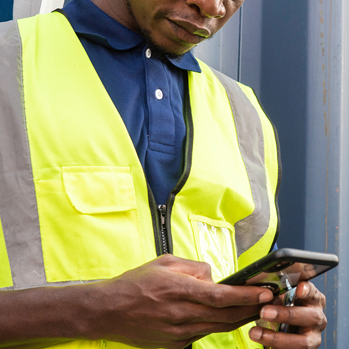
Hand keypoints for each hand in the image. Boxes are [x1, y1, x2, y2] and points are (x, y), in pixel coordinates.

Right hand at [85, 254, 273, 348]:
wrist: (110, 310)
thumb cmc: (137, 282)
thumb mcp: (165, 262)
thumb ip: (194, 267)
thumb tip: (214, 276)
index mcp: (178, 289)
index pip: (221, 295)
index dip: (246, 295)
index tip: (265, 291)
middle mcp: (181, 314)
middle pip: (225, 315)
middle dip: (250, 309)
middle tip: (267, 302)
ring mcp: (179, 333)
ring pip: (218, 328)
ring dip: (238, 319)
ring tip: (252, 310)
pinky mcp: (176, 344)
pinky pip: (202, 334)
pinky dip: (216, 325)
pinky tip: (222, 317)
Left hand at [248, 281, 326, 348]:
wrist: (282, 324)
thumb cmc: (281, 304)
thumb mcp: (280, 295)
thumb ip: (276, 293)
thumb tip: (262, 291)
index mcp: (313, 299)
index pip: (313, 293)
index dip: (307, 291)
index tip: (298, 288)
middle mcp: (317, 317)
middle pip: (310, 317)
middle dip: (286, 315)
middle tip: (264, 312)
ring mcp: (313, 336)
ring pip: (303, 341)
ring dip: (277, 338)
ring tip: (255, 332)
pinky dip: (276, 347)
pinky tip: (261, 341)